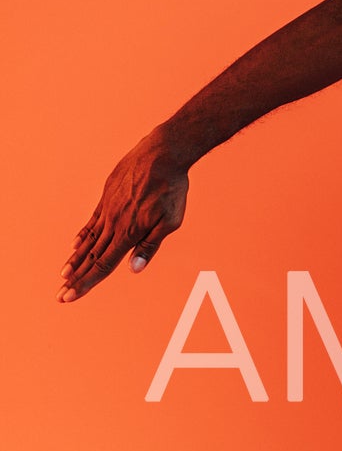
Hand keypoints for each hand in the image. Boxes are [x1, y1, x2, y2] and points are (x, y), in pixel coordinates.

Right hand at [60, 134, 189, 302]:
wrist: (162, 154)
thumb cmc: (171, 189)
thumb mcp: (169, 221)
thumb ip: (149, 246)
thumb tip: (133, 269)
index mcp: (128, 232)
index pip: (103, 265)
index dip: (86, 283)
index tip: (70, 296)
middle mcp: (113, 222)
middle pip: (91, 256)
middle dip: (75, 278)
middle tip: (60, 295)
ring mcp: (108, 208)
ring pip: (88, 240)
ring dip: (75, 259)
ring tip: (63, 274)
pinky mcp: (107, 197)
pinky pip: (91, 221)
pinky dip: (82, 235)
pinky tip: (75, 245)